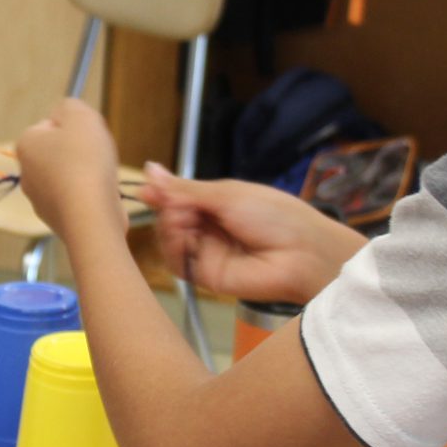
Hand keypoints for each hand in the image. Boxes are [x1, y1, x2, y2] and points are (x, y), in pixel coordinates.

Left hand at [15, 98, 123, 239]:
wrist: (91, 217)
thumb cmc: (85, 162)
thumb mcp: (80, 116)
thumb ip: (70, 106)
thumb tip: (64, 113)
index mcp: (26, 145)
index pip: (52, 124)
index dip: (75, 127)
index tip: (88, 136)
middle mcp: (26, 173)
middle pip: (60, 152)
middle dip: (81, 152)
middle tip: (97, 157)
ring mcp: (40, 200)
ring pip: (70, 176)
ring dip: (87, 174)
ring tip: (101, 178)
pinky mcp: (57, 220)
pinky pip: (76, 199)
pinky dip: (89, 196)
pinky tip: (100, 197)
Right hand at [137, 163, 367, 304]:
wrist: (301, 253)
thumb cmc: (273, 216)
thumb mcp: (227, 194)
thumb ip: (186, 189)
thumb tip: (150, 169)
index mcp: (218, 205)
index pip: (180, 199)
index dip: (162, 194)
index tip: (145, 189)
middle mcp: (209, 229)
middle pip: (171, 218)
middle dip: (167, 209)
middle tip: (173, 204)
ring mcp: (206, 253)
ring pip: (170, 240)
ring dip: (169, 227)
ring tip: (182, 218)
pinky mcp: (205, 276)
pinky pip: (178, 263)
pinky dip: (174, 248)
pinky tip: (183, 237)